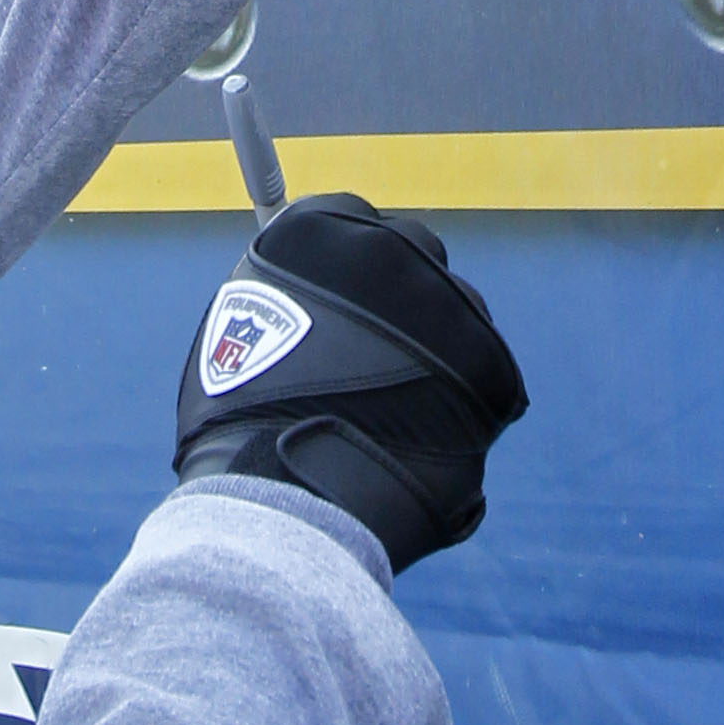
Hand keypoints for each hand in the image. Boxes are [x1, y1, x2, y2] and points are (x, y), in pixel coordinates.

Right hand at [173, 191, 527, 574]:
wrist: (287, 501)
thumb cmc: (242, 432)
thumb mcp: (235, 337)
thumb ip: (281, 300)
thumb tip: (303, 297)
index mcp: (319, 232)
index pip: (351, 223)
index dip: (351, 272)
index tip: (347, 304)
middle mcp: (388, 249)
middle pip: (414, 256)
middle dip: (401, 302)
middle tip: (375, 364)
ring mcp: (444, 301)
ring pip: (457, 315)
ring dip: (437, 352)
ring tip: (397, 416)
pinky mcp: (488, 358)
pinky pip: (486, 373)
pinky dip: (466, 404)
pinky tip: (426, 440)